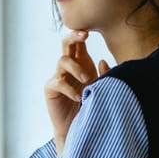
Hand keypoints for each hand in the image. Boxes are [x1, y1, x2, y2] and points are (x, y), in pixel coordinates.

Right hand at [44, 30, 109, 155]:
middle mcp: (69, 67)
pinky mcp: (51, 90)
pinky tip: (80, 98)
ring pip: (62, 60)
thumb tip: (103, 60)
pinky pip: (57, 82)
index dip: (81, 33)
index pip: (79, 42)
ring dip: (76, 67)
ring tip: (88, 80)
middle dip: (74, 36)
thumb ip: (107, 74)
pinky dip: (69, 89)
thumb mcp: (104, 87)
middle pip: (66, 44)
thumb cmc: (93, 105)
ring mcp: (58, 77)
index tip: (91, 29)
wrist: (79, 128)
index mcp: (82, 62)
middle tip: (85, 35)